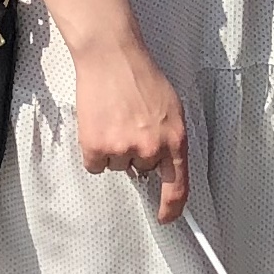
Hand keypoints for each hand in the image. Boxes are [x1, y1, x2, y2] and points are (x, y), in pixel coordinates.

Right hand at [73, 30, 192, 222]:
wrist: (111, 56)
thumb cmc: (140, 76)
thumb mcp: (171, 107)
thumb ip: (169, 138)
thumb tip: (161, 164)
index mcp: (175, 139)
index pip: (178, 187)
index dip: (172, 208)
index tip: (166, 217)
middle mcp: (151, 148)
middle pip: (141, 170)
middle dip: (135, 152)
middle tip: (129, 124)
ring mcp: (123, 149)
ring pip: (117, 166)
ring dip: (114, 148)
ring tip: (114, 118)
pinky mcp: (97, 147)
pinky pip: (96, 164)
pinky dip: (94, 150)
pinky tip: (99, 124)